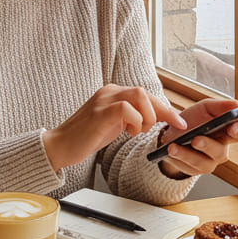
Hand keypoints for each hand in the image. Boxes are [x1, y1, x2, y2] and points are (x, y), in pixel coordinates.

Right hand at [43, 84, 187, 170]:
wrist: (59, 146)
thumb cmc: (85, 138)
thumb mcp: (113, 125)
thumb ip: (130, 118)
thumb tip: (153, 120)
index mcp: (113, 93)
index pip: (145, 95)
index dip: (164, 108)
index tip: (178, 121)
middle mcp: (109, 92)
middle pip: (145, 92)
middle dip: (164, 110)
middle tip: (174, 126)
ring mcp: (103, 100)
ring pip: (139, 95)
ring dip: (147, 116)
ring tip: (139, 131)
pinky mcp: (99, 112)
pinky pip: (126, 108)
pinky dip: (135, 120)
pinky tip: (129, 132)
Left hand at [158, 98, 237, 178]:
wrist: (173, 132)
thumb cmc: (194, 119)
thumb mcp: (205, 108)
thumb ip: (220, 105)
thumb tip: (237, 104)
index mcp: (227, 133)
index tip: (232, 126)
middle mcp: (220, 150)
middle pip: (220, 152)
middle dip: (208, 146)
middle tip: (196, 139)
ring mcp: (208, 162)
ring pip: (203, 163)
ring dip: (187, 155)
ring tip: (174, 147)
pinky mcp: (194, 170)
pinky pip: (188, 167)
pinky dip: (178, 158)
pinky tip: (170, 150)